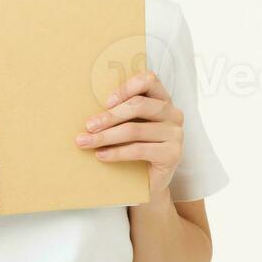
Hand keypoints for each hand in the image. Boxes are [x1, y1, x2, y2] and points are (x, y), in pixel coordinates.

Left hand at [75, 69, 182, 195]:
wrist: (149, 181)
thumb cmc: (135, 147)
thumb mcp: (129, 125)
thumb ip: (119, 112)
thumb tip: (90, 112)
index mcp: (163, 100)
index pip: (149, 80)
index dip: (126, 88)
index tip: (106, 102)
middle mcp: (173, 114)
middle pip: (139, 106)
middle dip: (109, 116)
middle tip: (88, 126)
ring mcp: (176, 134)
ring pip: (135, 129)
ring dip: (106, 136)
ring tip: (86, 142)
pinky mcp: (173, 154)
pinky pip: (139, 150)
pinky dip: (116, 153)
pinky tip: (101, 155)